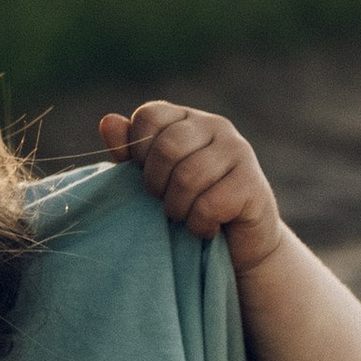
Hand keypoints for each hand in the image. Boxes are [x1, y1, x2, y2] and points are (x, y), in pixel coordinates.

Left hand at [99, 101, 285, 273]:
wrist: (238, 244)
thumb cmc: (187, 204)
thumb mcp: (152, 177)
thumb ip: (129, 152)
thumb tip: (108, 122)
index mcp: (187, 119)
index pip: (149, 116)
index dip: (138, 152)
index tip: (146, 176)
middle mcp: (216, 126)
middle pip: (168, 147)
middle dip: (156, 184)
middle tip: (164, 202)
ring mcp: (239, 152)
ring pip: (188, 177)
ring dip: (177, 208)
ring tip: (184, 216)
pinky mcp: (253, 184)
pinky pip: (210, 205)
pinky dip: (199, 224)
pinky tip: (206, 228)